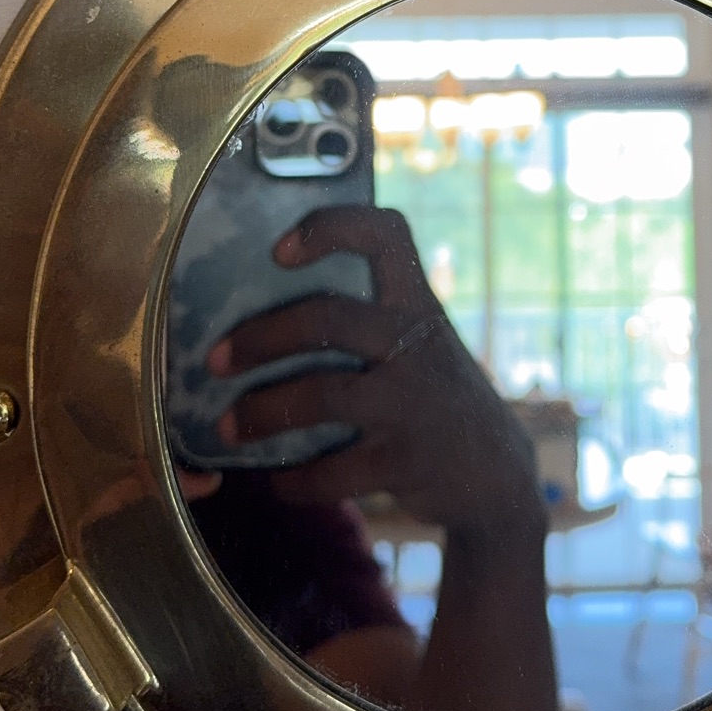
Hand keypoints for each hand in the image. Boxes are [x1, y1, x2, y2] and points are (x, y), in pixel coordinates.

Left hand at [208, 205, 547, 541]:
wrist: (497, 475)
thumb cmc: (431, 398)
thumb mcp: (420, 344)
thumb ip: (370, 321)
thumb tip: (255, 313)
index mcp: (418, 304)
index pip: (386, 235)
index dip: (331, 228)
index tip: (279, 250)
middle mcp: (417, 344)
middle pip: (327, 318)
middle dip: (260, 338)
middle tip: (214, 361)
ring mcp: (414, 403)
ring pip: (321, 395)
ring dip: (261, 413)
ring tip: (227, 427)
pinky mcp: (407, 461)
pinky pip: (333, 470)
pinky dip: (294, 480)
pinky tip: (277, 482)